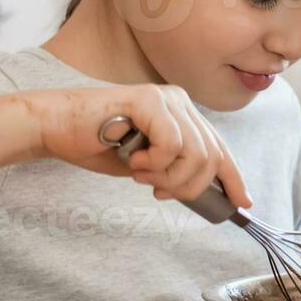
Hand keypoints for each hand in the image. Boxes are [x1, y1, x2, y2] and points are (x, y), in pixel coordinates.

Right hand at [26, 85, 250, 208]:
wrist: (57, 127)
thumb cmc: (97, 145)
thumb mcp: (146, 165)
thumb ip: (174, 170)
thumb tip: (204, 190)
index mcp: (183, 114)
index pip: (219, 148)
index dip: (233, 177)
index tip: (243, 203)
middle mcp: (180, 101)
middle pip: (212, 156)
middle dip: (190, 186)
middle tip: (158, 191)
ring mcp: (167, 98)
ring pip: (195, 154)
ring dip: (168, 177)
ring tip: (140, 174)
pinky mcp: (150, 100)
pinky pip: (172, 145)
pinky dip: (154, 163)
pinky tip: (133, 160)